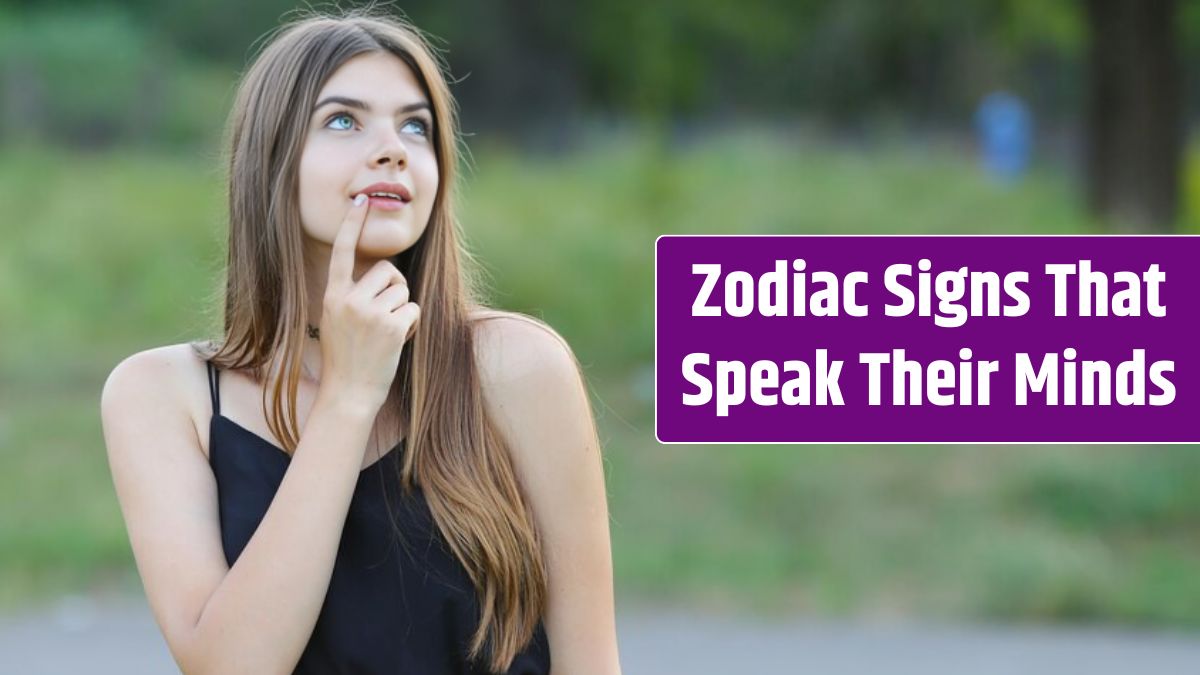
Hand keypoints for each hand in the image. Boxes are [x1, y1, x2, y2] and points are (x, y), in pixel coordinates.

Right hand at [318, 194, 419, 409]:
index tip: (361, 201)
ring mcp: (371, 313)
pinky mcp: (392, 326)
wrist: (348, 393)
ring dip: (403, 308)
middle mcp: (350, 300)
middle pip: (388, 270)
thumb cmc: (346, 357)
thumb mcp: (336, 320)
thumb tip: (381, 272)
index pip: (343, 252)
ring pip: (403, 290)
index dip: (352, 224)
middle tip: (387, 311)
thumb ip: (351, 295)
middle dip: (395, 287)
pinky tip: (397, 341)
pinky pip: (414, 310)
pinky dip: (411, 324)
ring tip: (388, 331)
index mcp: (333, 295)